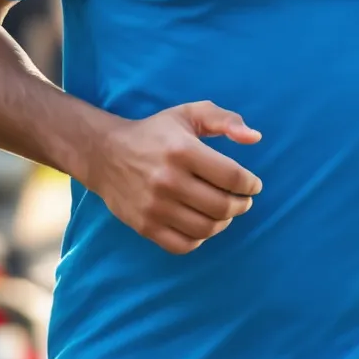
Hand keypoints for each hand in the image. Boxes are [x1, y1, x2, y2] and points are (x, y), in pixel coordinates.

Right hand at [77, 102, 263, 255]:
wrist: (104, 153)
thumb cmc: (155, 133)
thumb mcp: (189, 113)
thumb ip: (225, 120)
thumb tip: (255, 138)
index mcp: (182, 150)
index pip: (232, 177)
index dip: (250, 184)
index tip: (253, 185)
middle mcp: (168, 180)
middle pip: (222, 206)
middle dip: (241, 205)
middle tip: (243, 200)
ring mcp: (155, 207)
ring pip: (206, 228)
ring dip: (224, 222)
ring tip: (225, 212)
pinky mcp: (144, 226)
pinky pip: (183, 245)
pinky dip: (200, 239)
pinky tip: (202, 224)